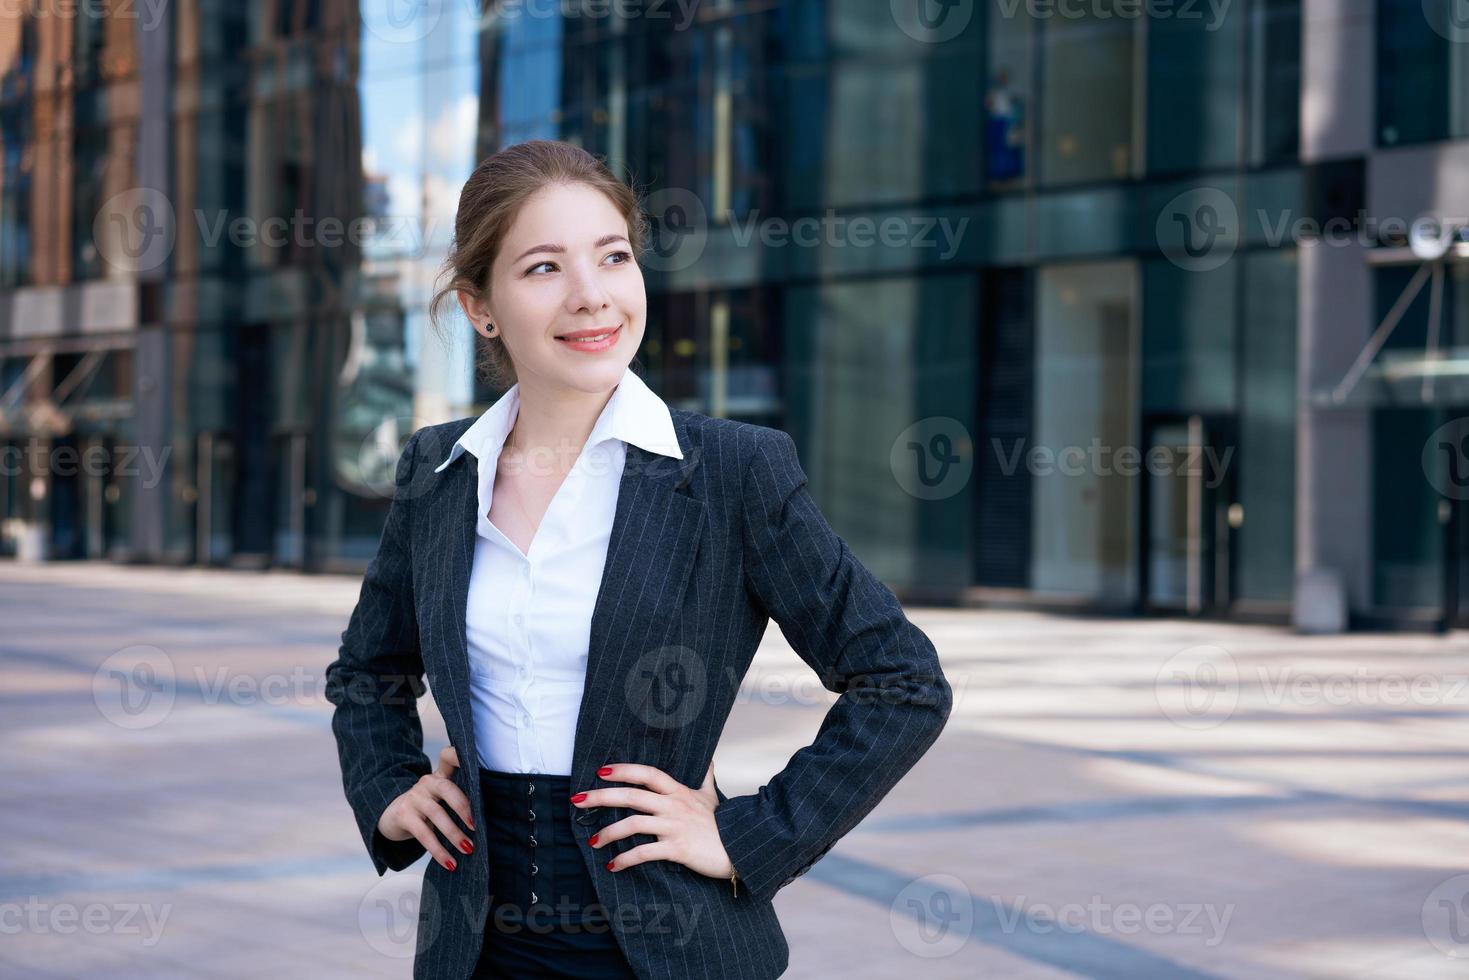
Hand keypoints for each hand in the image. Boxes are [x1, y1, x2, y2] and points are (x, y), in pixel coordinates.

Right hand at [376, 745, 475, 870]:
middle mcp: (427, 782)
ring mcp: (414, 797)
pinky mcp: (404, 815)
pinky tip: (450, 864)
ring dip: (454, 834)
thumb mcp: (442, 799)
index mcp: (440, 775)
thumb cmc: (429, 809)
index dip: (460, 755)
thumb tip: (493, 821)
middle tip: (477, 827)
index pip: (449, 757)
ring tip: (468, 850)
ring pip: (436, 813)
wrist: (391, 817)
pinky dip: (438, 851)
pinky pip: (423, 834)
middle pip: (448, 788)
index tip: (476, 761)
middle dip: (464, 807)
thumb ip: (461, 800)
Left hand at [574, 762, 734, 880]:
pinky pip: (645, 852)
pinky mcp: (677, 848)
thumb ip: (705, 777)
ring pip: (633, 824)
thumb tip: (709, 758)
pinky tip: (613, 865)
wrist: (742, 848)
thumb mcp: (712, 797)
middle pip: (631, 795)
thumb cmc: (724, 824)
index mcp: (678, 792)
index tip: (600, 771)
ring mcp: (674, 827)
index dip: (623, 770)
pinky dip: (626, 859)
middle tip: (577, 800)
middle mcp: (673, 805)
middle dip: (601, 797)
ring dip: (609, 833)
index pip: (647, 774)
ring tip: (592, 841)